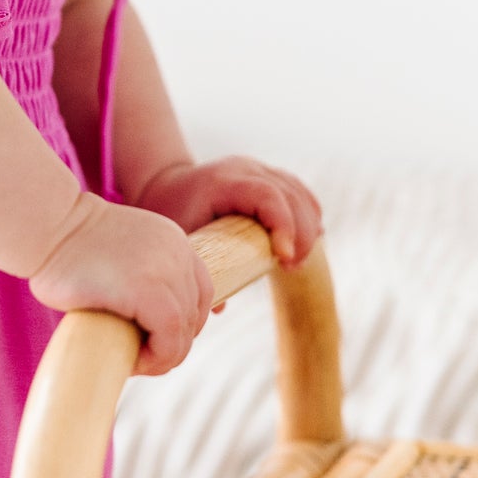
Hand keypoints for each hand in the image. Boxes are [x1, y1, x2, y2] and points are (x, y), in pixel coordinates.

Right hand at [28, 193, 215, 377]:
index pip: (200, 290)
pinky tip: (132, 362)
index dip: (185, 322)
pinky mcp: (149, 292)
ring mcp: (167, 271)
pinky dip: (156, 358)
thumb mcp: (120, 252)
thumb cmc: (65, 246)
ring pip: (183, 331)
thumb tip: (144, 320)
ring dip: (163, 356)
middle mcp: (178, 252)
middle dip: (171, 343)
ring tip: (135, 361)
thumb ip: (141, 274)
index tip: (156, 337)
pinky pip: (169, 339)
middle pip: (194, 313)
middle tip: (140, 357)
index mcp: (172, 239)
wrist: (46, 226)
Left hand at [136, 156, 324, 266]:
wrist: (168, 184)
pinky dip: (309, 216)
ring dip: (308, 228)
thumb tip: (218, 308)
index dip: (283, 224)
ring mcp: (260, 170)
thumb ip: (199, 270)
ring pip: (299, 193)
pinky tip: (308, 240)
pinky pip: (300, 193)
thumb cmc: (173, 213)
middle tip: (292, 268)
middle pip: (290, 195)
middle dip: (300, 234)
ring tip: (295, 262)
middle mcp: (245, 169)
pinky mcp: (269, 176)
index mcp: (223, 182)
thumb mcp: (180, 237)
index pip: (266, 195)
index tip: (284, 258)